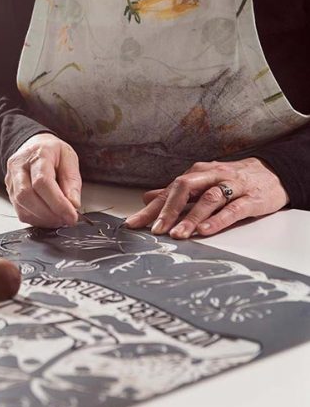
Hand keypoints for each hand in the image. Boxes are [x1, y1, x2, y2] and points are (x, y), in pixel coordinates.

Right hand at [5, 133, 81, 227]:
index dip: (57, 203)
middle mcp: (19, 166)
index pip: (42, 182)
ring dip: (43, 218)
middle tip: (66, 219)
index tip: (72, 216)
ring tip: (59, 218)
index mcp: (37, 154)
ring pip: (21, 206)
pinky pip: (20, 211)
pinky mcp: (10, 192)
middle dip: (49, 213)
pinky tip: (48, 217)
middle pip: (27, 195)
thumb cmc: (53, 152)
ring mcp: (11, 179)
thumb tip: (73, 204)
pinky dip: (36, 219)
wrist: (36, 146)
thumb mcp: (70, 159)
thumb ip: (72, 182)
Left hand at [125, 158, 289, 238]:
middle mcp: (212, 176)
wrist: (273, 172)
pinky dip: (218, 219)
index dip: (151, 208)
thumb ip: (175, 192)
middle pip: (185, 188)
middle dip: (169, 210)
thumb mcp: (202, 182)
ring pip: (209, 198)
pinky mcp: (251, 199)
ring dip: (191, 217)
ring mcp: (232, 186)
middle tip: (156, 230)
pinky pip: (233, 209)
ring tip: (177, 235)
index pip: (170, 190)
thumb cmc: (233, 179)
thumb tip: (146, 198)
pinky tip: (206, 231)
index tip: (134, 224)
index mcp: (197, 173)